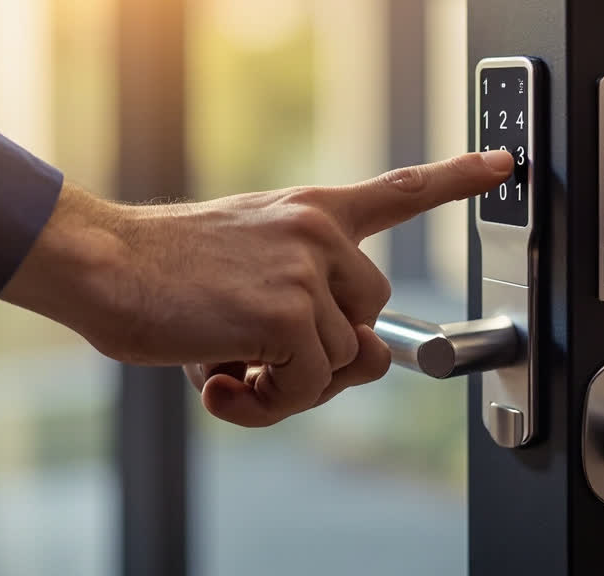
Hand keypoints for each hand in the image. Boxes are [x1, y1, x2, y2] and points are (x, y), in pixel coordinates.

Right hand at [1, 151, 513, 425]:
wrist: (104, 264)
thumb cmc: (166, 273)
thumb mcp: (249, 272)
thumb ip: (308, 312)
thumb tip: (349, 367)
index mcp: (311, 213)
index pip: (398, 192)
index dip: (454, 179)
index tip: (500, 163)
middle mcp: (320, 234)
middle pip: (374, 322)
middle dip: (328, 357)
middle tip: (265, 365)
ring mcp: (308, 272)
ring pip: (342, 365)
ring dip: (289, 386)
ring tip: (232, 372)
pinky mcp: (289, 316)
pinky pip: (307, 389)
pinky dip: (268, 404)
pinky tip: (221, 384)